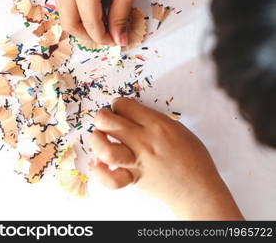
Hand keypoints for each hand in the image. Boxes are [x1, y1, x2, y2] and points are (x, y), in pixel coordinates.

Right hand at [54, 0, 147, 45]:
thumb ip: (120, 20)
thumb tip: (119, 41)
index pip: (90, 24)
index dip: (103, 38)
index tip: (115, 41)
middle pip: (70, 24)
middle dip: (89, 36)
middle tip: (106, 37)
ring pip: (65, 18)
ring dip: (82, 27)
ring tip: (101, 26)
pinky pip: (65, 7)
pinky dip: (78, 16)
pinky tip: (93, 14)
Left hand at [90, 97, 243, 219]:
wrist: (198, 188)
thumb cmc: (192, 157)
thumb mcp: (177, 128)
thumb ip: (153, 119)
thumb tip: (130, 112)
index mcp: (157, 125)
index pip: (124, 106)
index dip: (118, 104)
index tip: (119, 108)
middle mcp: (144, 141)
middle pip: (108, 122)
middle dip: (102, 116)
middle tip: (105, 119)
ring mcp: (137, 161)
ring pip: (105, 148)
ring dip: (96, 139)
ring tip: (100, 136)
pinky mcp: (134, 179)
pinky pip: (110, 178)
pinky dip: (100, 171)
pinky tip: (99, 164)